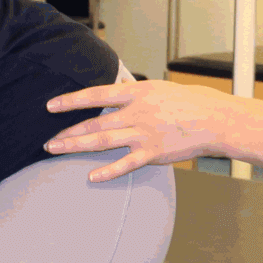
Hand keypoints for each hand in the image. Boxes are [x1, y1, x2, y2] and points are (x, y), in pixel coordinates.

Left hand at [43, 79, 241, 180]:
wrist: (215, 119)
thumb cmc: (189, 102)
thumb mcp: (159, 88)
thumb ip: (134, 91)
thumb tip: (116, 86)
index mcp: (137, 93)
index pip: (96, 95)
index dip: (71, 100)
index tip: (51, 105)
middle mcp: (136, 113)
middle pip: (94, 123)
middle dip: (68, 132)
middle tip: (47, 140)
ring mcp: (144, 134)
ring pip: (102, 142)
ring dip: (76, 146)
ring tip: (56, 150)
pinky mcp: (153, 153)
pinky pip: (126, 164)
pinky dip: (108, 171)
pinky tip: (91, 177)